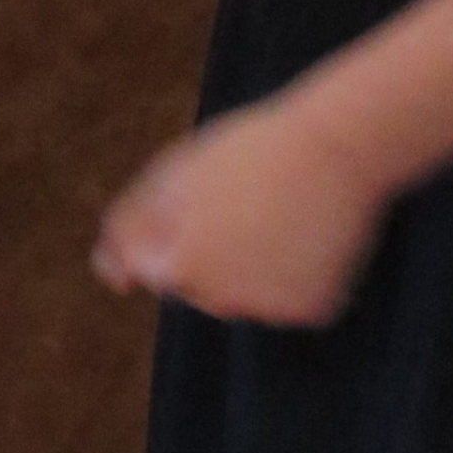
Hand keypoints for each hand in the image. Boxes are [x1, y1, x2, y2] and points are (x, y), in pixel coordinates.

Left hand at [94, 100, 387, 326]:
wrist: (341, 142)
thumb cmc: (257, 145)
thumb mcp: (180, 169)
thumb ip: (134, 223)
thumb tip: (110, 276)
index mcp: (180, 264)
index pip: (162, 270)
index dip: (189, 228)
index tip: (218, 202)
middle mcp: (217, 299)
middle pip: (207, 288)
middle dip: (223, 251)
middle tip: (257, 199)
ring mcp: (266, 308)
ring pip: (253, 297)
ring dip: (263, 267)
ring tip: (291, 212)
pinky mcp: (310, 310)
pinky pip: (297, 300)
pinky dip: (305, 275)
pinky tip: (317, 233)